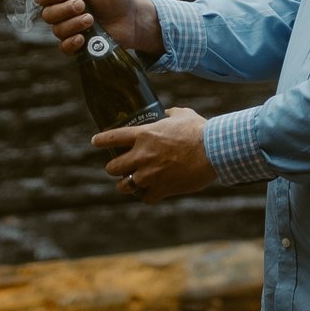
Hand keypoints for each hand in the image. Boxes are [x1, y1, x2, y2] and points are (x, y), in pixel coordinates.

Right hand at [33, 0, 160, 57]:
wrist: (133, 17)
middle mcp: (64, 12)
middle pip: (47, 14)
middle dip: (64, 10)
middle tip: (83, 5)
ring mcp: (71, 28)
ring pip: (57, 30)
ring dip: (73, 24)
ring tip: (91, 20)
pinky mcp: (79, 44)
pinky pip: (64, 47)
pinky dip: (71, 43)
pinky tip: (83, 37)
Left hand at [92, 108, 209, 201]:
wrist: (214, 150)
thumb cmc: (199, 130)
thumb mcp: (182, 114)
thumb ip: (170, 114)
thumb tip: (167, 113)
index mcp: (144, 135)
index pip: (112, 137)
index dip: (101, 141)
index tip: (95, 142)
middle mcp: (142, 155)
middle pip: (112, 167)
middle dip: (114, 167)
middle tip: (119, 167)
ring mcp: (150, 174)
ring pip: (124, 186)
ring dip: (126, 184)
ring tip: (128, 184)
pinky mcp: (162, 188)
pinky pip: (145, 197)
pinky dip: (146, 195)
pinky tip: (149, 193)